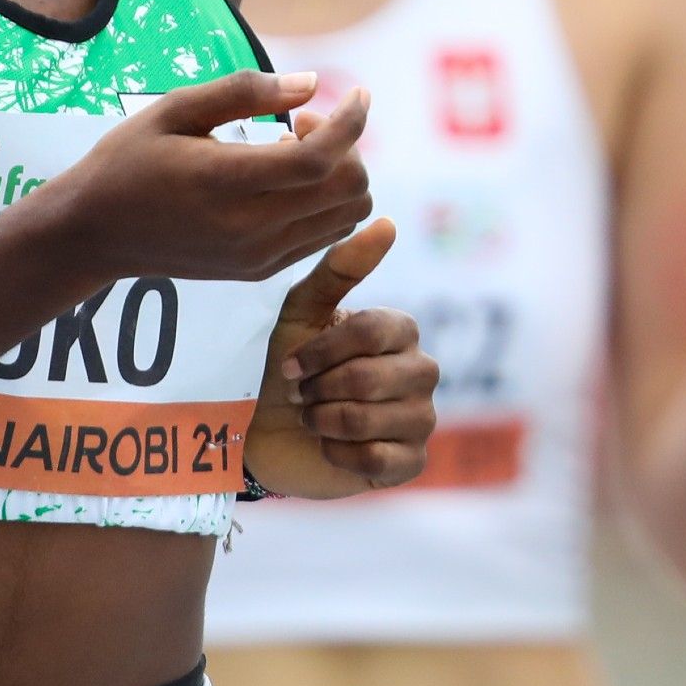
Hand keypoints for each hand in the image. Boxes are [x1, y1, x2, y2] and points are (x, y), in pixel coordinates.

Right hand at [35, 70, 372, 286]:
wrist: (95, 234)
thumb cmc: (129, 160)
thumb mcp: (174, 108)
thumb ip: (244, 91)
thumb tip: (312, 83)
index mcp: (226, 181)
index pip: (320, 159)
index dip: (353, 122)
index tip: (360, 92)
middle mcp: (250, 227)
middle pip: (348, 189)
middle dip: (348, 146)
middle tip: (306, 123)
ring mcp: (259, 256)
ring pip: (347, 216)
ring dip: (340, 175)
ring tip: (294, 150)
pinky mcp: (261, 271)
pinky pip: (325, 236)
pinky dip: (327, 202)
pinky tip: (286, 180)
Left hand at [245, 218, 436, 496]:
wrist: (264, 434)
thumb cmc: (287, 365)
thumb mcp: (303, 313)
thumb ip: (341, 269)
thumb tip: (387, 222)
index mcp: (400, 332)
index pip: (375, 332)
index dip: (325, 351)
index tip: (293, 365)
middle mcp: (421, 372)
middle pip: (373, 378)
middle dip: (322, 389)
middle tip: (303, 395)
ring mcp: (420, 419)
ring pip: (373, 420)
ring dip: (324, 421)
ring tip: (313, 419)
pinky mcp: (411, 463)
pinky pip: (380, 460)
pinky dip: (339, 454)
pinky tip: (330, 448)